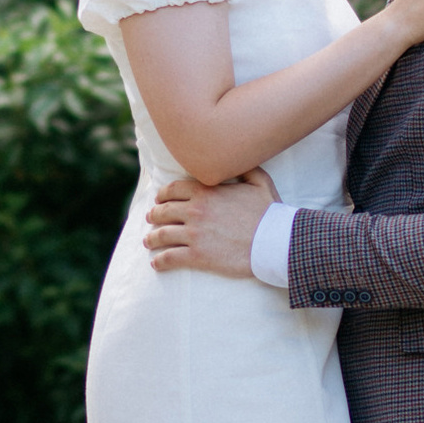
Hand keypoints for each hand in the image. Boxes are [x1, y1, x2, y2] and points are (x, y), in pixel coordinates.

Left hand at [144, 170, 274, 278]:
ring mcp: (194, 234)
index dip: (163, 194)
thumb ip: (246, 168)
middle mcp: (196, 210)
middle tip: (150, 219)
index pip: (174, 189)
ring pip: (162, 234)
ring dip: (152, 238)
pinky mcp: (198, 256)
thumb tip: (238, 159)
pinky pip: (170, 257)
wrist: (275, 242)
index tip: (159, 199)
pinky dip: (160, 261)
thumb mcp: (260, 182)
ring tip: (148, 241)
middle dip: (154, 215)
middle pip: (164, 211)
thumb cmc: (270, 213)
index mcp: (206, 191)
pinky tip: (156, 263)